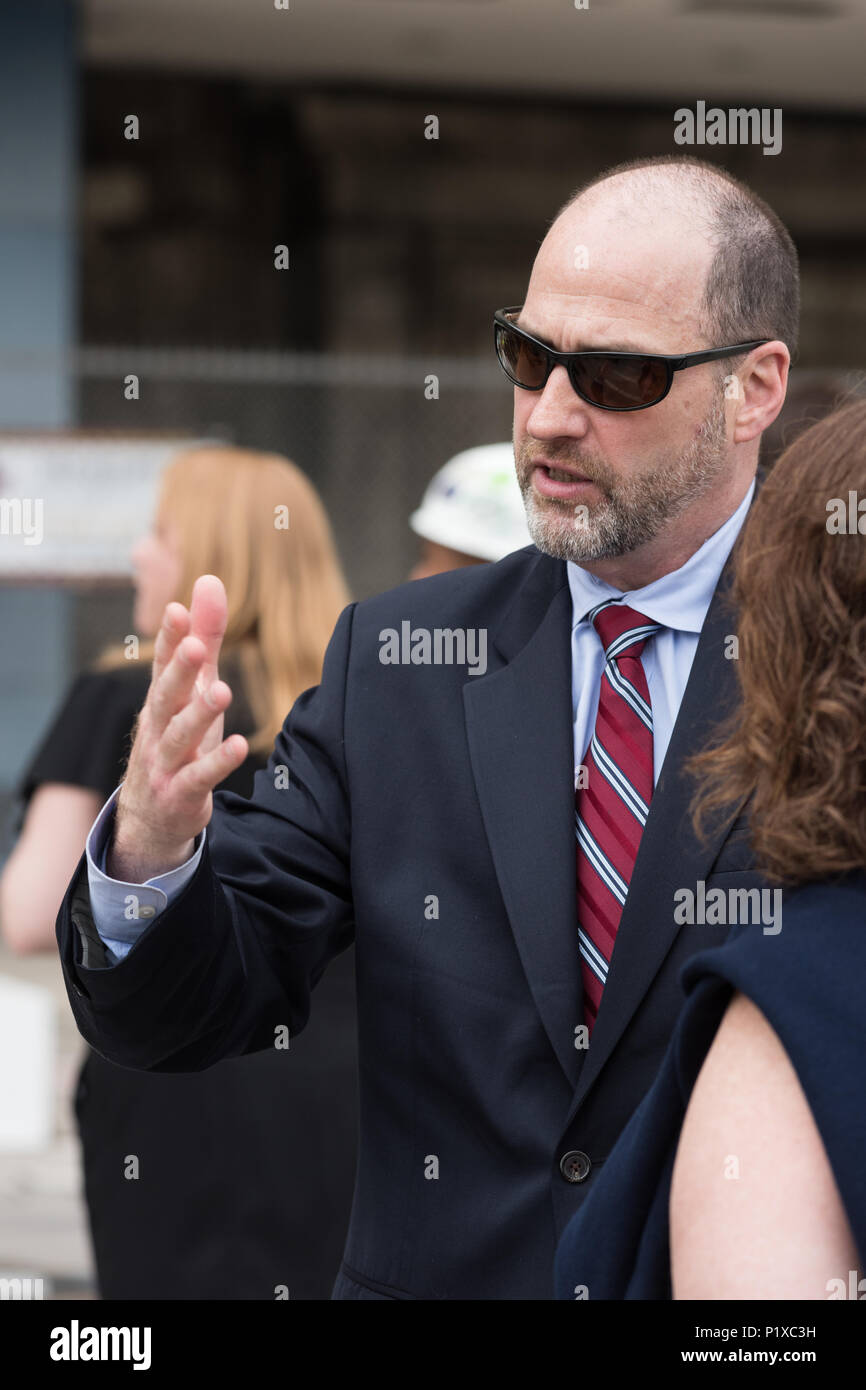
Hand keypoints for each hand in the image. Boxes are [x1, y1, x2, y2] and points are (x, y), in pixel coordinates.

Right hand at [107, 575, 248, 881]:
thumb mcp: (193, 689)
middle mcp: (157, 727)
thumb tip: (210, 580)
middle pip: (165, 696)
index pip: (161, 664)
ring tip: (221, 691)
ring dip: (199, 714)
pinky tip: (240, 746)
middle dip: (178, 671)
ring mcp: (165, 763)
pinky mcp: (181, 794)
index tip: (177, 609)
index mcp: (160, 699)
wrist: (151, 817)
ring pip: (178, 736)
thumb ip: (204, 637)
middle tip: (193, 645)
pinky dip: (217, 763)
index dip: (168, 638)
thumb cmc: (178, 740)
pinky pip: (199, 778)